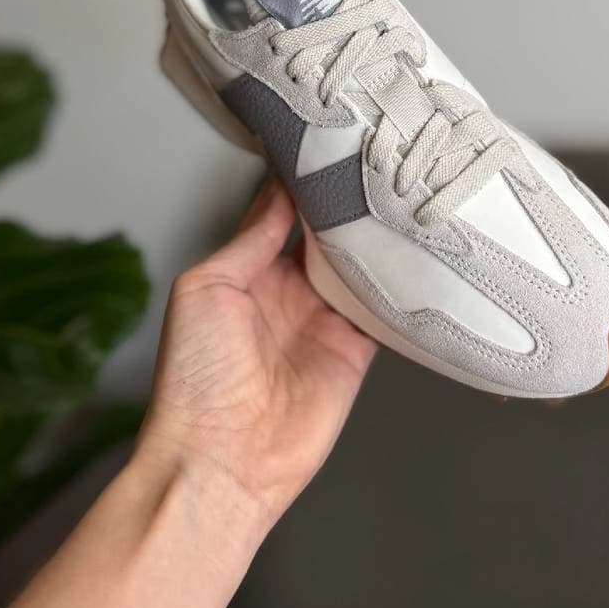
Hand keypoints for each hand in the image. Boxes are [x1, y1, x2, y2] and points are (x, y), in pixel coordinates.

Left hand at [137, 175, 375, 525]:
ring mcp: (323, 322)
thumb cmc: (194, 380)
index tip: (328, 147)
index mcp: (246, 274)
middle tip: (374, 164)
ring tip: (400, 197)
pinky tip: (414, 255)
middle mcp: (287, 293)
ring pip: (359, 267)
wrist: (221, 461)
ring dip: (376, 241)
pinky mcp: (355, 352)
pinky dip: (399, 288)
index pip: (282, 216)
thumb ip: (251, 238)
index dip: (303, 185)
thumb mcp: (206, 288)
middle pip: (327, 237)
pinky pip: (383, 311)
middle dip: (347, 206)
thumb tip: (279, 192)